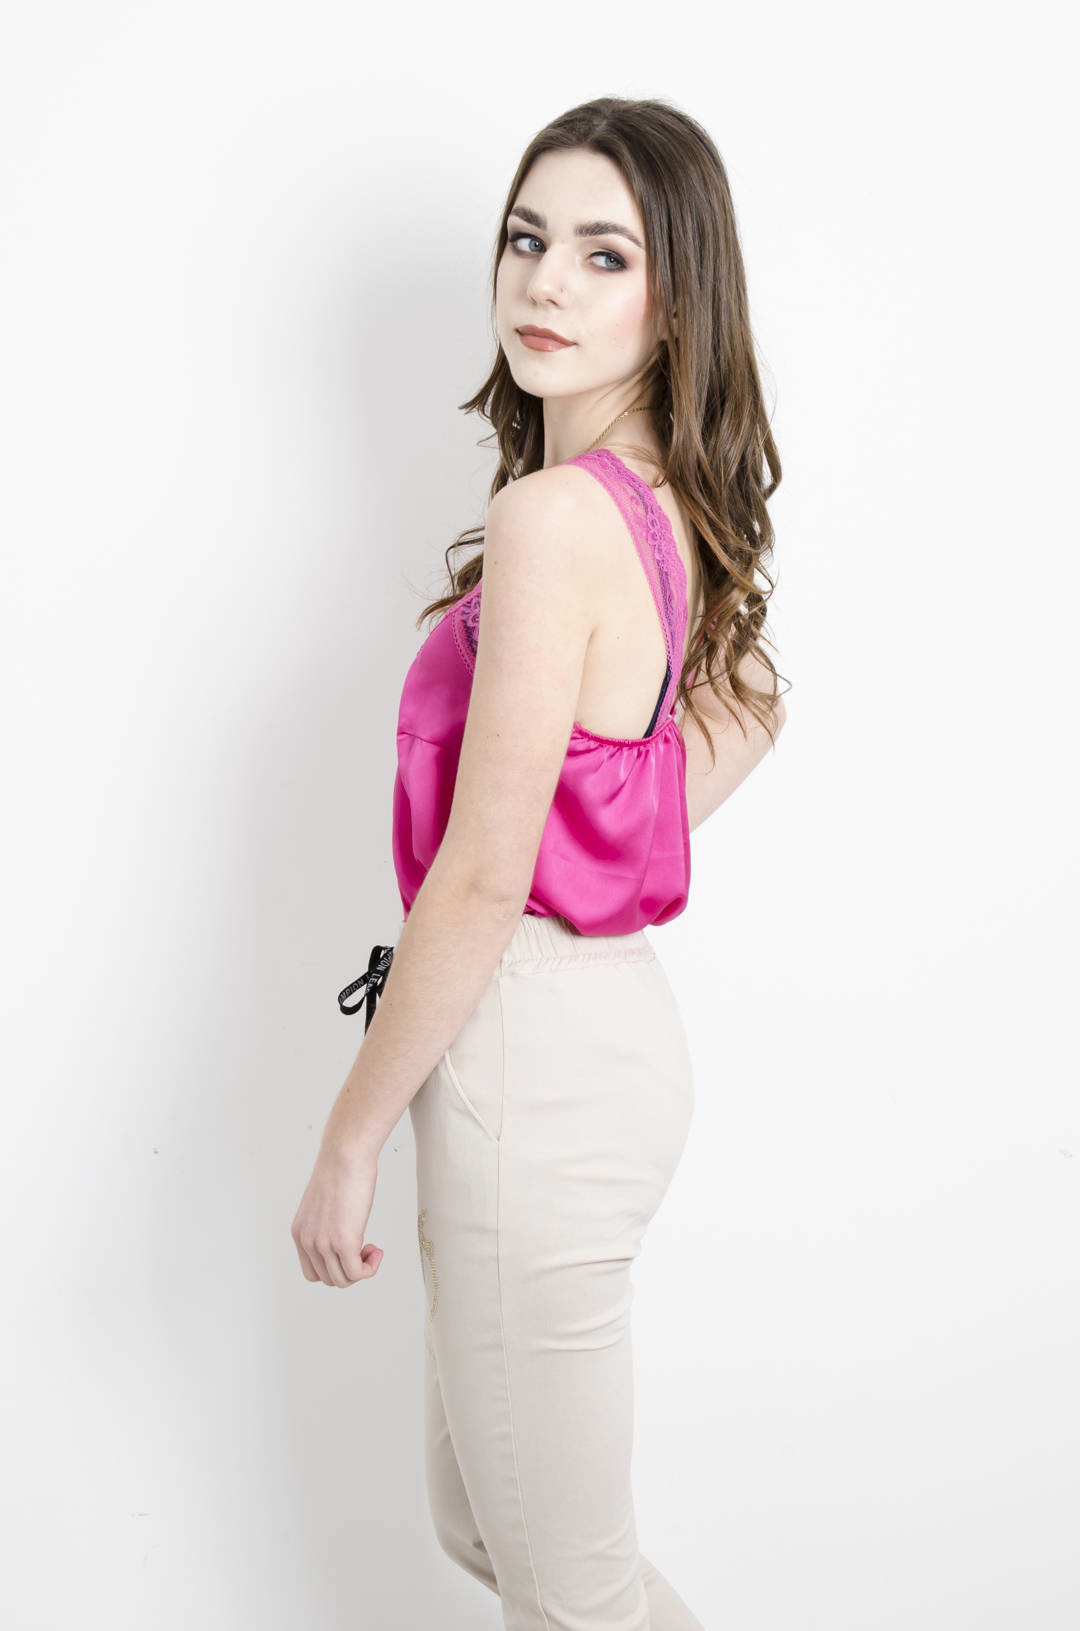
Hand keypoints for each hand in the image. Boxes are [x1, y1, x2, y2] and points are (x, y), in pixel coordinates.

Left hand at [291, 1141, 384, 1287]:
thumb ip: (327, 1222)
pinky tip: (377, 1251)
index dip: (334, 1268)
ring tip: (373, 1250)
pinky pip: (357, 1273)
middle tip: (365, 1249)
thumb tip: (343, 1231)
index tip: (350, 1251)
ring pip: (343, 1280)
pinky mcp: (344, 1242)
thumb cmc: (340, 1169)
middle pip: (328, 1279)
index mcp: (300, 1232)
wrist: (345, 1154)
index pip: (312, 1272)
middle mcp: (307, 1241)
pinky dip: (370, 1268)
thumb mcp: (324, 1202)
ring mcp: (324, 1244)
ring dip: (362, 1270)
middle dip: (350, 1269)